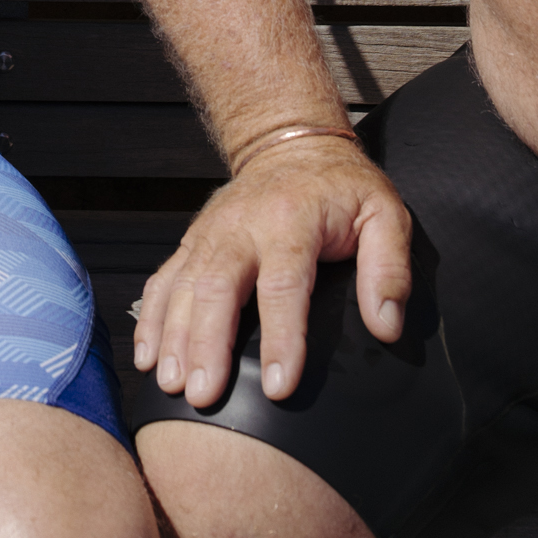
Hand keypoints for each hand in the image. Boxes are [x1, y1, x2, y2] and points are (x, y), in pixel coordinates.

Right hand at [132, 137, 411, 407]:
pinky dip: (152, 317)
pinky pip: (165, 278)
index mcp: (292, 220)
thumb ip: (389, 268)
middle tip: (204, 395)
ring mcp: (211, 231)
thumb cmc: (341, 187)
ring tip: (172, 384)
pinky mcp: (193, 239)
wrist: (290, 142)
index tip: (279, 387)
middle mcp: (243, 225)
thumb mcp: (384, 214)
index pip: (283, 284)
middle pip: (218, 286)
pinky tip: (147, 355)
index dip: (282, 337)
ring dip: (174, 336)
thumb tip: (386, 326)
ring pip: (185, 285)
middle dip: (208, 344)